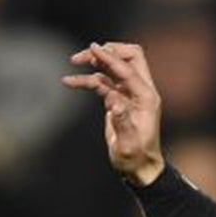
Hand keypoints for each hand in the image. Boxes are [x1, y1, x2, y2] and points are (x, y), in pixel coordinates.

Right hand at [62, 41, 164, 186]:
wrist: (138, 167)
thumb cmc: (135, 158)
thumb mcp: (128, 145)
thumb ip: (122, 123)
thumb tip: (114, 102)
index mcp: (146, 99)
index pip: (129, 70)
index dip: (111, 58)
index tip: (92, 48)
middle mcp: (140, 92)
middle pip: (129, 57)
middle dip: (108, 52)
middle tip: (86, 55)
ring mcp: (129, 94)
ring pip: (113, 66)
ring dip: (95, 61)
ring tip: (74, 62)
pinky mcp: (118, 99)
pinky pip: (102, 81)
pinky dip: (86, 79)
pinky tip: (69, 82)